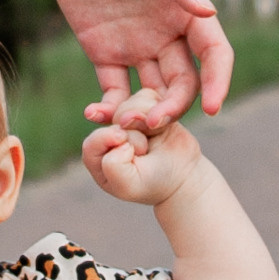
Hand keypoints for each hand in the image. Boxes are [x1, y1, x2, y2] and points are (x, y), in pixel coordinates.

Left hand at [28, 0, 230, 126]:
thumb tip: (208, 12)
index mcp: (186, 8)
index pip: (213, 53)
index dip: (218, 80)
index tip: (213, 106)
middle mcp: (166, 32)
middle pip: (183, 82)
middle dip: (173, 107)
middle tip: (150, 121)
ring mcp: (135, 44)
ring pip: (150, 92)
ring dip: (143, 112)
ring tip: (123, 123)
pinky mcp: (102, 50)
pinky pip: (113, 88)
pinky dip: (110, 106)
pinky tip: (96, 114)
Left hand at [81, 111, 207, 207]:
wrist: (183, 175)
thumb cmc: (153, 183)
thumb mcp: (128, 184)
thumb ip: (112, 165)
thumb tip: (119, 132)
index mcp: (96, 155)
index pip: (94, 140)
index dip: (114, 142)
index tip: (131, 153)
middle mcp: (108, 134)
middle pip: (114, 118)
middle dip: (135, 134)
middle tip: (145, 151)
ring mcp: (126, 119)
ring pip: (130, 104)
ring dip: (146, 121)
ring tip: (153, 137)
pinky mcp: (144, 106)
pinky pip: (146, 95)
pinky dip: (158, 110)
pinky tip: (162, 127)